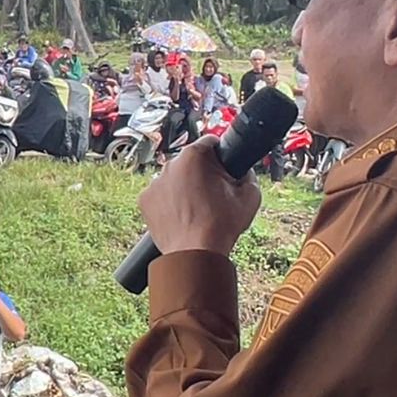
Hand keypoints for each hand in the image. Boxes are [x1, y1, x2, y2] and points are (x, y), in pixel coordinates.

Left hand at [139, 134, 260, 256]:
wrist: (195, 254)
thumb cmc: (220, 226)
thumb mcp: (250, 195)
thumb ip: (248, 174)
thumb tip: (242, 170)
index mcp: (194, 156)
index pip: (211, 143)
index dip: (221, 156)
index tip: (224, 169)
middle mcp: (171, 164)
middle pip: (191, 162)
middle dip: (202, 173)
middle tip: (214, 195)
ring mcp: (155, 182)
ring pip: (175, 178)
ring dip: (185, 188)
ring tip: (198, 209)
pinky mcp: (145, 200)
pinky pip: (161, 195)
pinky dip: (170, 202)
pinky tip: (183, 216)